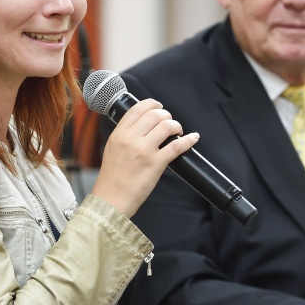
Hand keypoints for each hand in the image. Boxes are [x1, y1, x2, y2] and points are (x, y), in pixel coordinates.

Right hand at [92, 98, 198, 216]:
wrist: (111, 200)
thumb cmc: (111, 178)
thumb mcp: (111, 149)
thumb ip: (125, 135)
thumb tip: (142, 126)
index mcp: (119, 134)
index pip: (138, 108)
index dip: (152, 104)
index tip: (159, 107)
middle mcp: (130, 139)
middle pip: (155, 114)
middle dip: (167, 115)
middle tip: (170, 123)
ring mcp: (143, 150)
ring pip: (167, 126)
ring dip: (176, 126)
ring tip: (177, 132)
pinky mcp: (155, 164)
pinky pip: (176, 146)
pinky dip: (188, 140)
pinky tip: (193, 139)